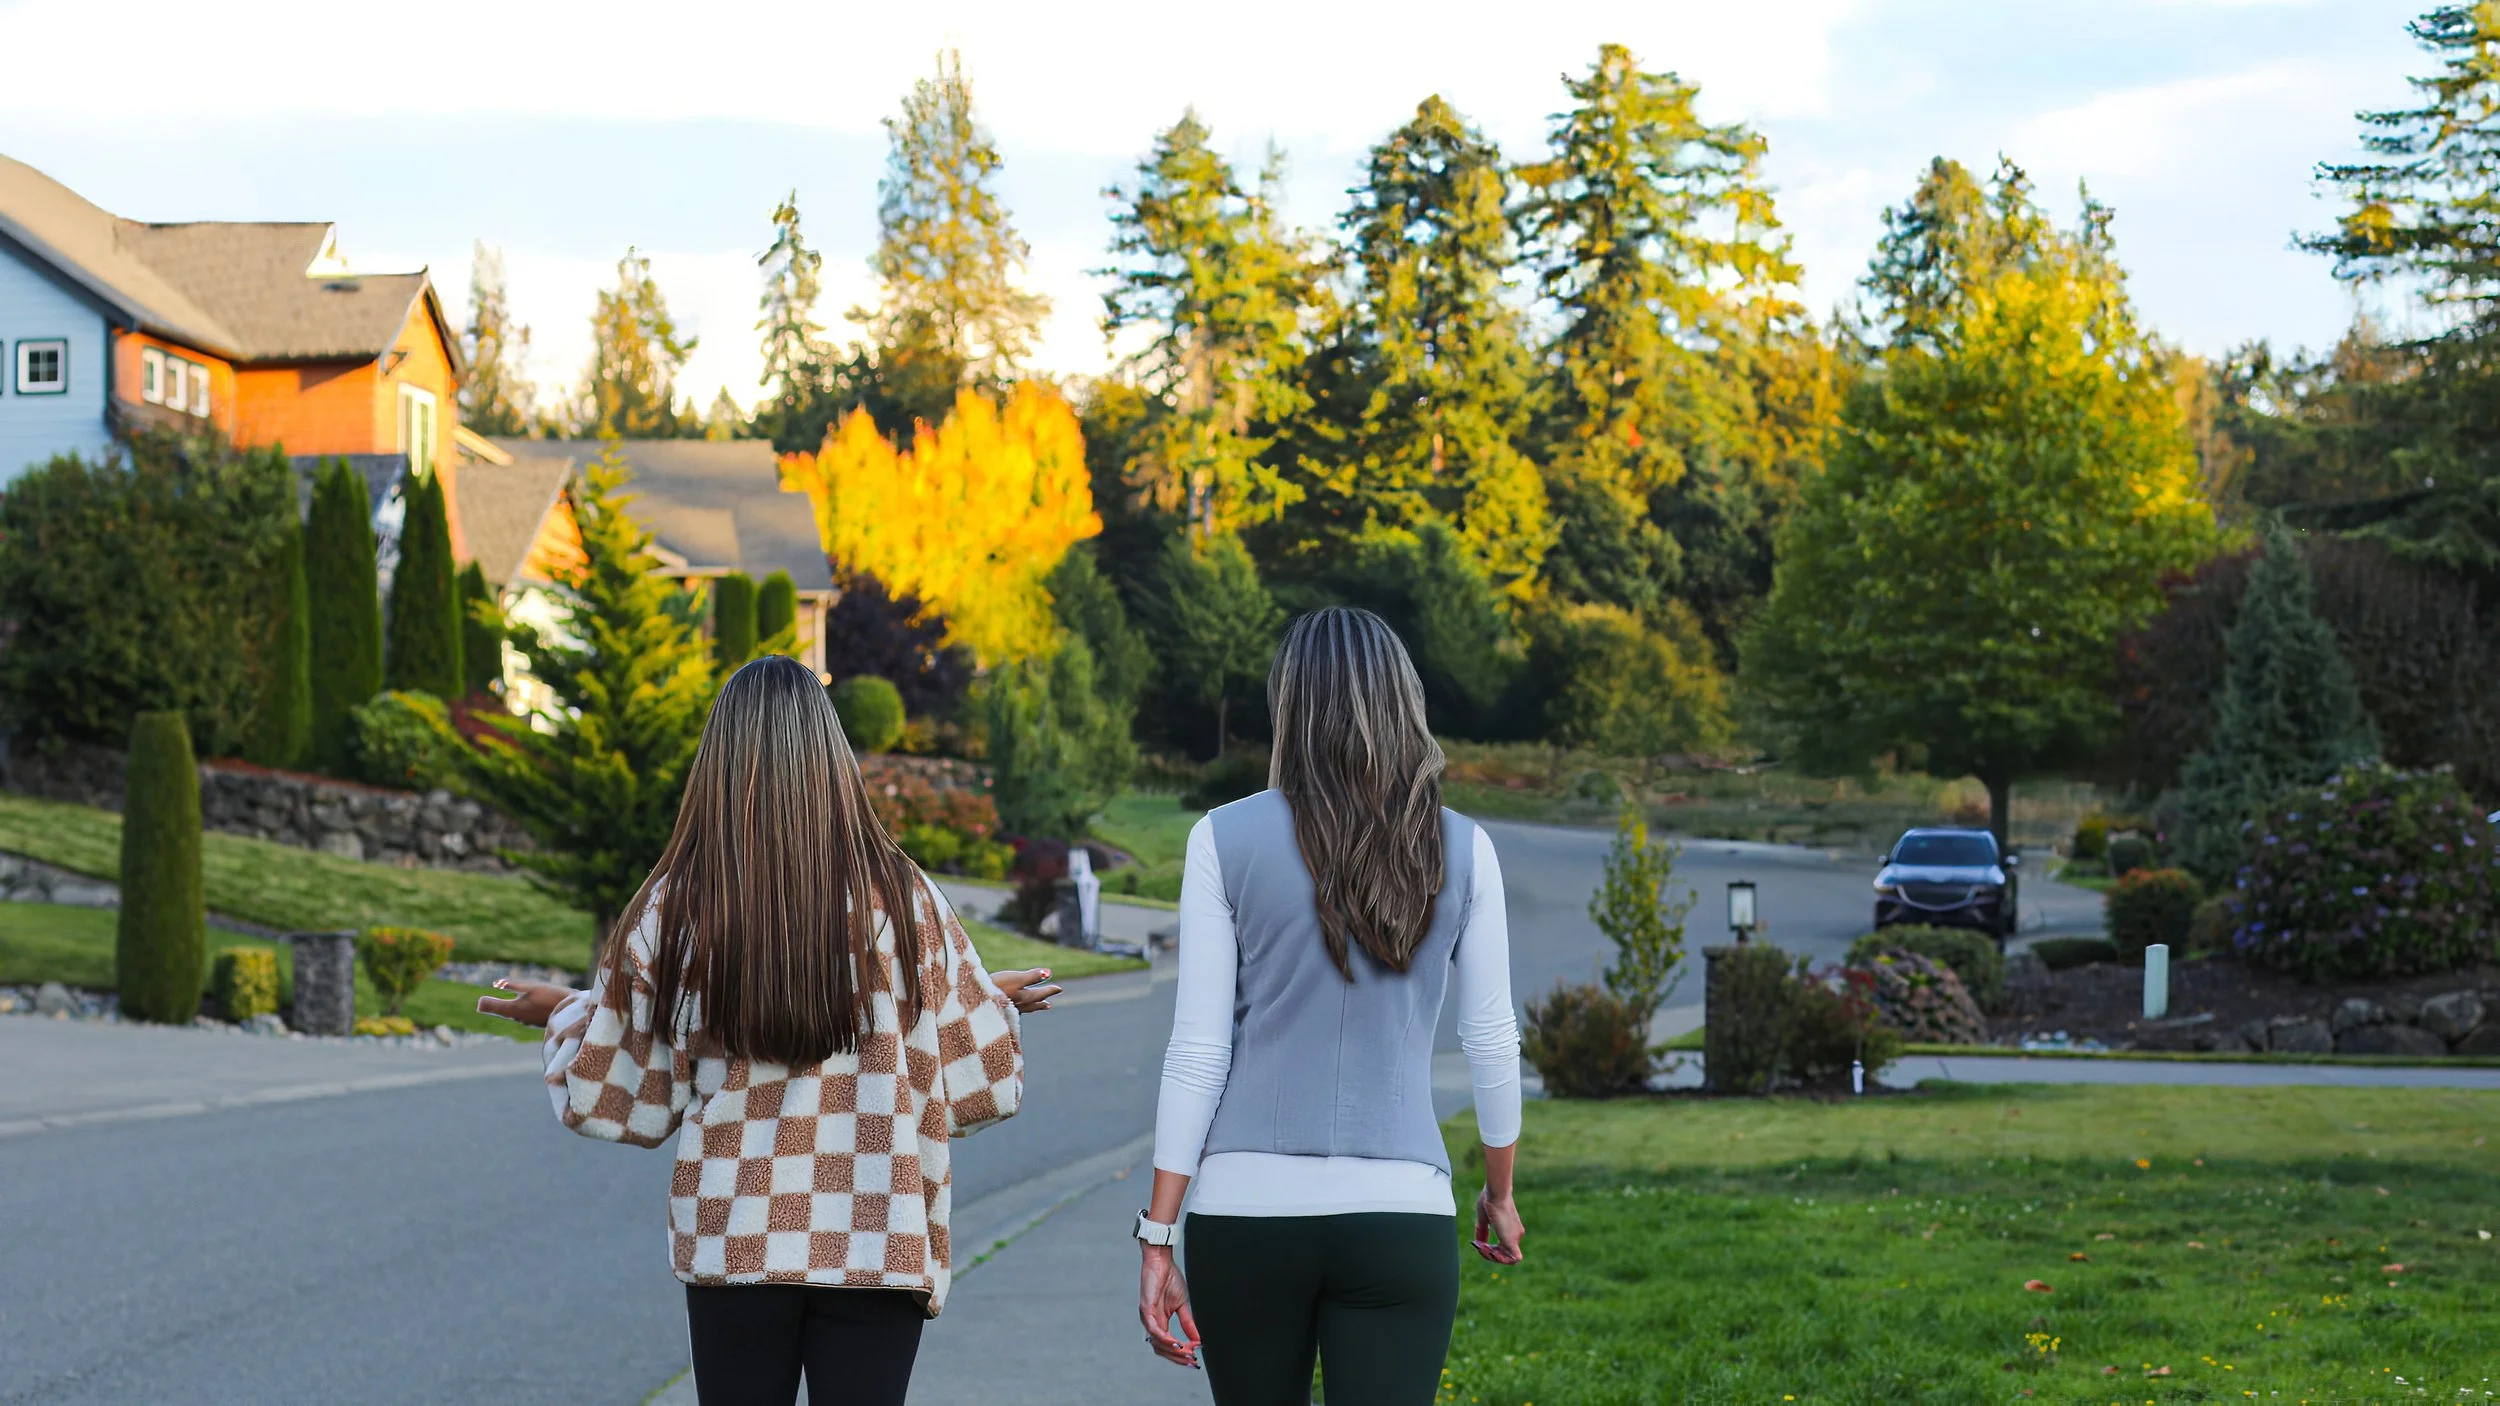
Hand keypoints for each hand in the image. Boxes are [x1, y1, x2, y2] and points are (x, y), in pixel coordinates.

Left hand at [476, 980, 572, 1027]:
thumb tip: (496, 983)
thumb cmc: (551, 996)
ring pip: (512, 1014)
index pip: (493, 1007)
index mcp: (514, 1009)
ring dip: (506, 1009)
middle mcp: (518, 1017)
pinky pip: (522, 1015)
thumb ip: (512, 985)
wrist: (571, 1011)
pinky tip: (522, 1007)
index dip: (486, 1003)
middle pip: (502, 1011)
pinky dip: (518, 1010)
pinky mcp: (535, 1021)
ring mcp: (527, 1021)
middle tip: (483, 1004)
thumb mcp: (531, 986)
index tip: (479, 1002)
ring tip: (498, 1005)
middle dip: (494, 1006)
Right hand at [991, 968, 1062, 1013]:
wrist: (974, 1000)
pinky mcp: (998, 1011)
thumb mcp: (1017, 978)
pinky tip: (1016, 1011)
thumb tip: (1049, 973)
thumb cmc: (998, 987)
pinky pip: (1014, 1012)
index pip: (1040, 993)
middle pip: (1033, 1003)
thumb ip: (1033, 976)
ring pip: (1025, 1009)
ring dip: (1033, 1007)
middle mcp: (1018, 1005)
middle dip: (1041, 1001)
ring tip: (1040, 1007)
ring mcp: (1008, 1010)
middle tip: (1049, 1004)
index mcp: (1024, 997)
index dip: (1050, 990)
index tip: (1059, 989)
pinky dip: (1020, 1010)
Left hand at [1138, 1247, 1200, 1368]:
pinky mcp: (1146, 1310)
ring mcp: (1147, 1317)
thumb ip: (1188, 1323)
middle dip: (1178, 1358)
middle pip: (1162, 1349)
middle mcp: (1151, 1323)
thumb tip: (1197, 1340)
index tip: (1195, 1360)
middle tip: (1193, 1362)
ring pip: (1157, 1343)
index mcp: (1160, 1322)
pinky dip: (1166, 1339)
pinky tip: (1177, 1343)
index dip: (1180, 1355)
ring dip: (1173, 1351)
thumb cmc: (1169, 1278)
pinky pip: (1155, 1330)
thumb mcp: (1182, 1305)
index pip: (1168, 1346)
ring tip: (1188, 1354)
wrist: (1161, 1261)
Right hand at [1473, 1188, 1523, 1264]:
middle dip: (1490, 1255)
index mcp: (1510, 1229)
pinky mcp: (1512, 1240)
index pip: (1502, 1249)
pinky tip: (1490, 1252)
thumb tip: (1479, 1244)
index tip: (1480, 1244)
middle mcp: (1516, 1235)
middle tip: (1480, 1247)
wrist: (1497, 1193)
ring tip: (1483, 1248)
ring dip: (1493, 1257)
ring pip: (1508, 1259)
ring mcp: (1516, 1238)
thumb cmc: (1489, 1200)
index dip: (1490, 1251)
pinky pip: (1513, 1259)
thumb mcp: (1483, 1219)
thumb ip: (1482, 1232)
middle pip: (1504, 1256)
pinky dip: (1501, 1260)